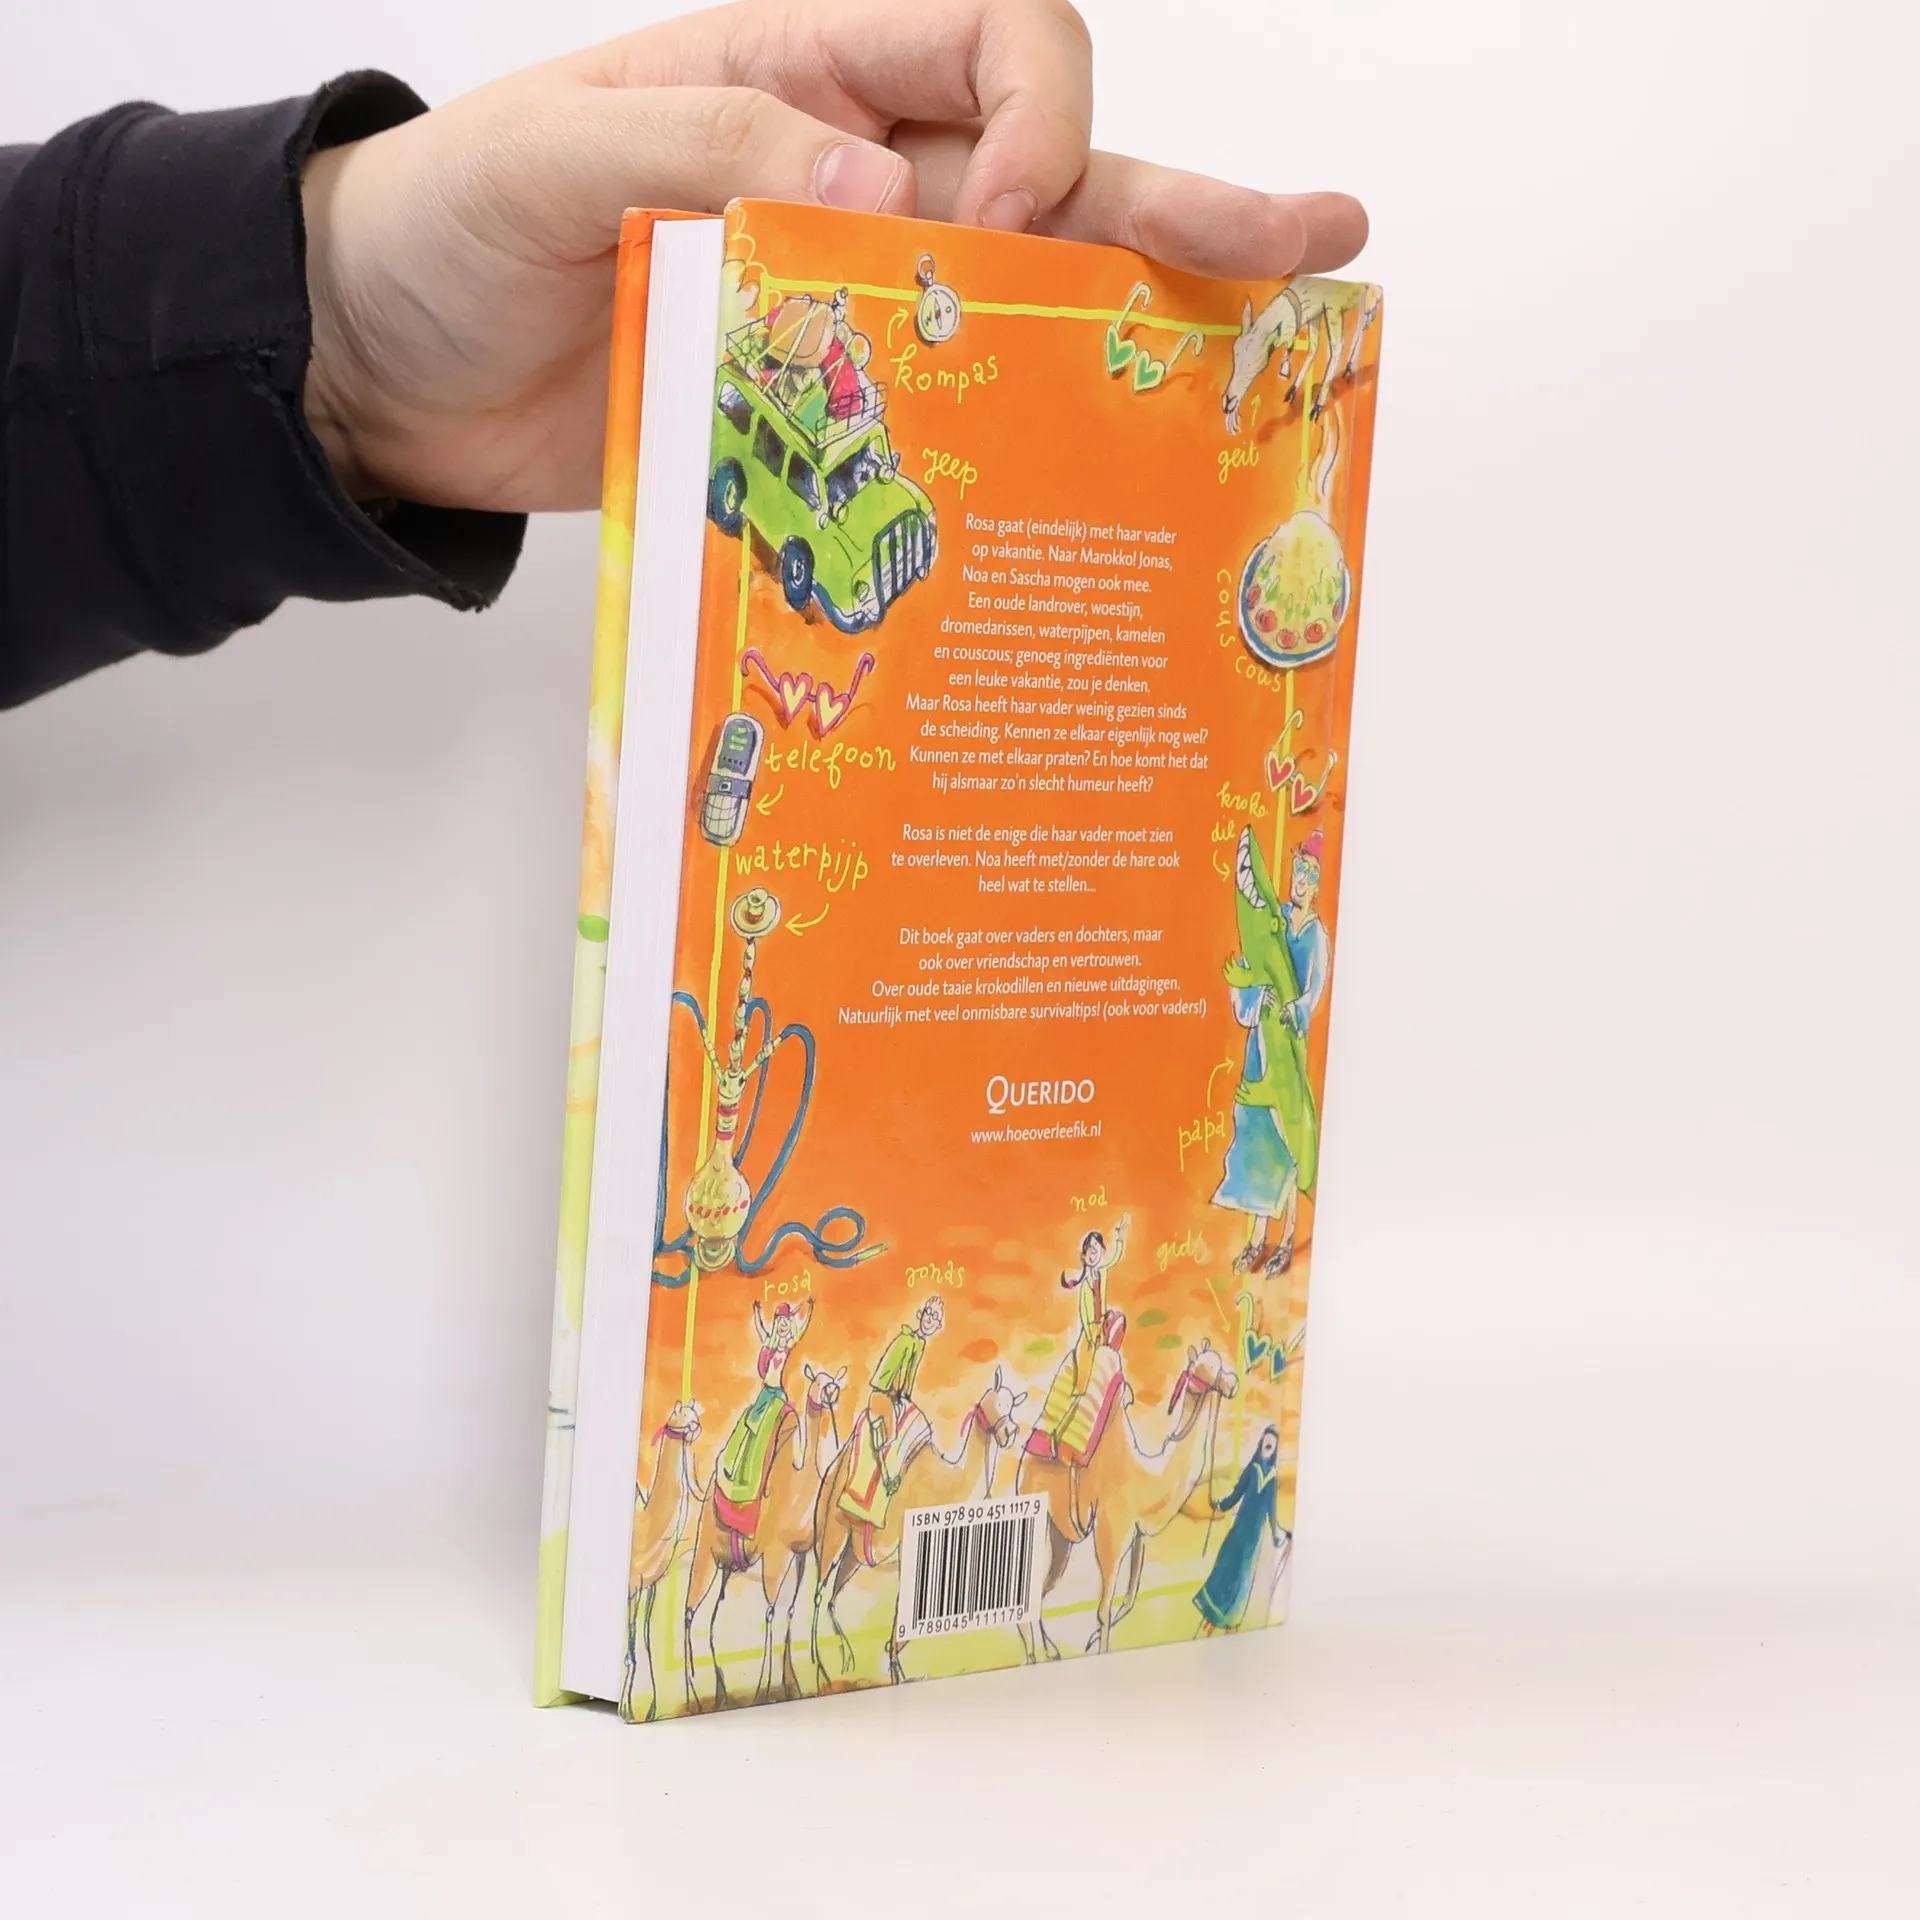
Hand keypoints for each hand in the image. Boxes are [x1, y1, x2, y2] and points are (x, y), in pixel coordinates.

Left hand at [301, 0, 1367, 509]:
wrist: (381, 372)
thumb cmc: (445, 228)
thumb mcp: (555, 152)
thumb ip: (707, 136)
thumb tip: (887, 190)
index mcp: (806, 71)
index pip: (992, 45)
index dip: (1036, 120)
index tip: (1003, 222)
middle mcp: (855, 177)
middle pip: (1061, 175)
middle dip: (1186, 203)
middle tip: (1313, 239)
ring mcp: (852, 303)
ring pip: (1033, 302)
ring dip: (1149, 328)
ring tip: (1268, 358)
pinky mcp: (830, 411)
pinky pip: (951, 415)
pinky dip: (1028, 441)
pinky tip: (1108, 480)